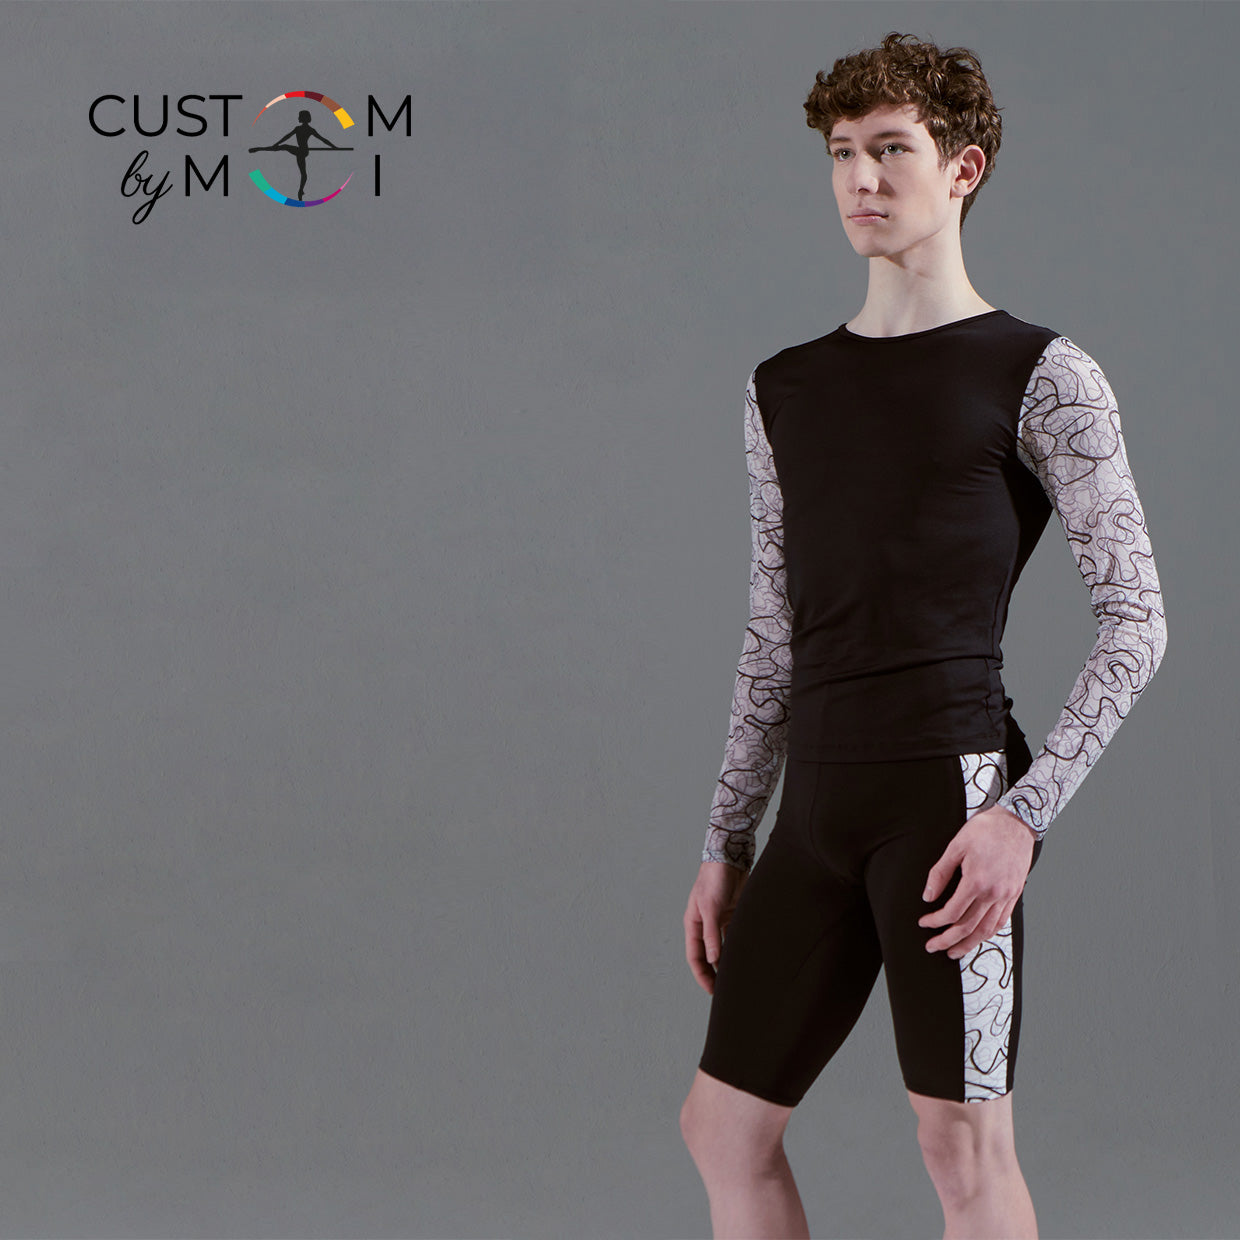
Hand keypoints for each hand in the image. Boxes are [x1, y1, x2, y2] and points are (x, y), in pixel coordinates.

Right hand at [684, 861, 747, 994]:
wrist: (729, 858)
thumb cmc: (714, 880)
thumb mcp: (711, 908)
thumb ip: (712, 934)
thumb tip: (713, 960)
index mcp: (693, 924)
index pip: (695, 956)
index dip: (702, 974)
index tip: (712, 990)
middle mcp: (705, 925)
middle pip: (708, 955)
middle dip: (714, 972)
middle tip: (725, 990)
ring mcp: (719, 921)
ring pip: (722, 947)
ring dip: (727, 961)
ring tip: (737, 977)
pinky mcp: (732, 916)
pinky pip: (734, 937)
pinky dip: (738, 947)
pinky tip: (746, 957)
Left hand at [918, 806, 1036, 959]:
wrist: (1016, 822)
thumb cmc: (985, 830)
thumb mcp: (955, 846)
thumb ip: (940, 873)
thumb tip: (928, 896)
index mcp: (976, 881)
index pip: (952, 913)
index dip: (935, 922)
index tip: (924, 923)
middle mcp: (993, 893)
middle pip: (968, 927)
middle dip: (947, 940)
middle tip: (933, 947)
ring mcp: (1006, 896)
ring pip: (986, 930)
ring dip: (968, 944)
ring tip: (954, 951)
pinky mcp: (1015, 895)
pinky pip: (1001, 921)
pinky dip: (988, 933)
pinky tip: (978, 937)